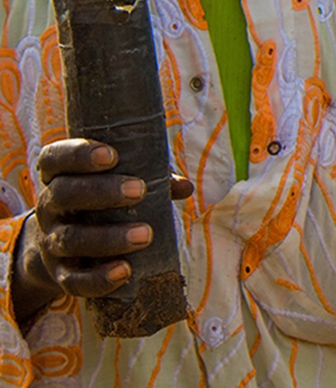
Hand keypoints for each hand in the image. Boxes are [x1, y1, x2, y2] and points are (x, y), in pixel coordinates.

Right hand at [12, 139, 193, 324]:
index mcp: (59, 175)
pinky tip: (125, 270)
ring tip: (146, 235)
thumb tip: (185, 187)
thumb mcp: (120, 180)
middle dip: (102, 191)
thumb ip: (151, 177)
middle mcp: (49, 206)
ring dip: (109, 237)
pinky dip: (99, 278)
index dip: (78, 154)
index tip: (112, 155)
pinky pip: (74, 280)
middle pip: (64, 194)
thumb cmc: (104, 199)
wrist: (66, 248)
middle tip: (139, 190)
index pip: (55, 158)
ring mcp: (52, 241)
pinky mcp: (61, 274)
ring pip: (71, 239)